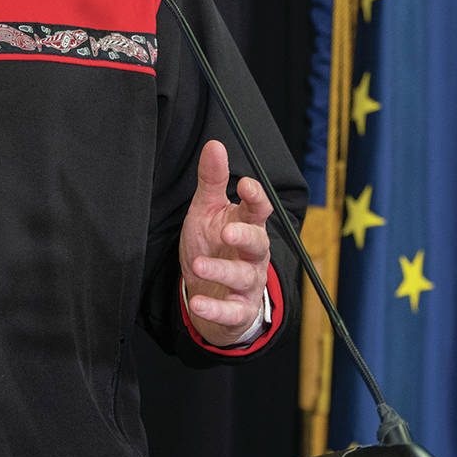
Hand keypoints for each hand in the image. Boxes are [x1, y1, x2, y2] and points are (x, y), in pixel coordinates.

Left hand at [179, 139, 273, 346]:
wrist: (212, 293)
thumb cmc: (213, 245)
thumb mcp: (208, 211)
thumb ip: (212, 180)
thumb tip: (214, 145)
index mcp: (246, 226)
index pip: (258, 210)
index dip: (256, 198)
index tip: (247, 185)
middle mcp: (252, 254)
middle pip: (258, 243)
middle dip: (245, 236)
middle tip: (227, 231)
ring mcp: (247, 283)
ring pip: (243, 276)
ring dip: (223, 270)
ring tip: (200, 265)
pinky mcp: (238, 310)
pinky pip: (230, 311)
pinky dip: (215, 309)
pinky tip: (198, 303)